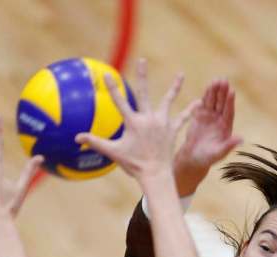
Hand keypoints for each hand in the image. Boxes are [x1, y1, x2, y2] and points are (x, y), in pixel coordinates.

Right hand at [75, 58, 199, 184]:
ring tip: (181, 75)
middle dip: (142, 76)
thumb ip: (95, 142)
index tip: (108, 74)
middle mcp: (148, 119)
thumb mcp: (113, 153)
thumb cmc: (134, 165)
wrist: (155, 175)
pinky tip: (199, 103)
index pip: (119, 102)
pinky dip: (190, 111)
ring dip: (174, 88)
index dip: (112, 88)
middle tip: (142, 60)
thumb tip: (77, 137)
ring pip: (168, 101)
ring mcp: (162, 124)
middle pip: (144, 93)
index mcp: (133, 122)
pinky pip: (182, 119)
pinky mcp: (172, 130)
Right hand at [174, 78, 241, 192]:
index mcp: (226, 128)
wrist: (193, 158)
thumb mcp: (219, 153)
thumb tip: (241, 139)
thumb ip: (229, 145)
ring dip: (214, 91)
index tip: (231, 92)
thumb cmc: (207, 158)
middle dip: (223, 92)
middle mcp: (219, 120)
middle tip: (224, 80)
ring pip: (214, 101)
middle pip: (222, 104)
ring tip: (216, 80)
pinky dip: (206, 95)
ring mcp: (210, 117)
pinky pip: (204, 103)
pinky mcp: (200, 115)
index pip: (229, 112)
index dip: (230, 102)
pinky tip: (207, 87)